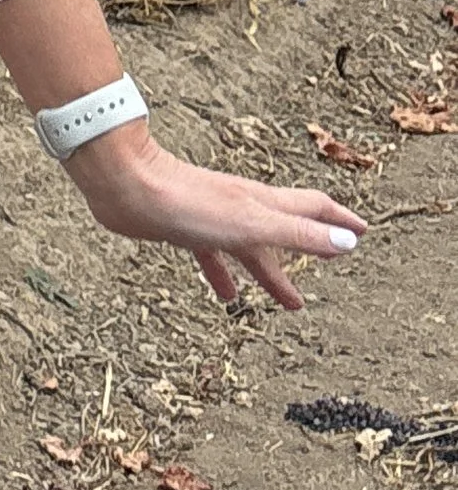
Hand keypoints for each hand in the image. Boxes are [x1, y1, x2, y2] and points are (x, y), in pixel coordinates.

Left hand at [65, 128, 365, 307]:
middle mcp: (242, 208)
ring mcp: (212, 218)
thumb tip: (348, 243)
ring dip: (271, 272)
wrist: (125, 185)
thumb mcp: (251, 224)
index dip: (339, 221)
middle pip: (286, 230)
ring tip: (290, 303)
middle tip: (336, 268)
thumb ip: (298, 234)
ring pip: (251, 248)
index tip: (363, 231)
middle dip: (312, 249)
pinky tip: (225, 296)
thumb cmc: (187, 202)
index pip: (312, 208)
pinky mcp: (184, 229)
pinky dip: (225, 275)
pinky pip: (213, 255)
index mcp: (263, 205)